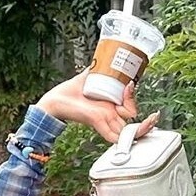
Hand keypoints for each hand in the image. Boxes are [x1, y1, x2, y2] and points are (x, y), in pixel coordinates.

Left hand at [36, 67, 159, 143]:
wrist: (54, 100)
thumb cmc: (67, 93)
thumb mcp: (88, 78)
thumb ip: (97, 69)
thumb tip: (102, 57)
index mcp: (108, 107)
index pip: (130, 108)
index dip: (132, 96)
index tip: (128, 83)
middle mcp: (108, 115)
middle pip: (132, 119)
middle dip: (140, 110)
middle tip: (129, 88)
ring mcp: (103, 119)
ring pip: (128, 130)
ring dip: (141, 123)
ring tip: (135, 98)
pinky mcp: (96, 121)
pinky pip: (114, 136)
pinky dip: (123, 137)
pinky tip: (133, 131)